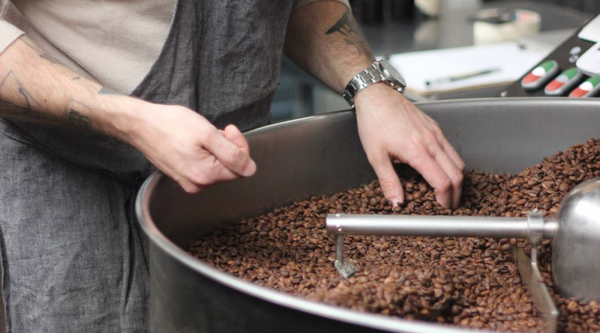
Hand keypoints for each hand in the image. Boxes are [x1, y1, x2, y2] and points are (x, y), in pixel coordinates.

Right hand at [126, 103, 255, 192]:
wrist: (140, 125)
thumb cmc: (171, 125)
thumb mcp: (207, 133)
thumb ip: (232, 153)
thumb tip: (250, 169)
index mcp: (207, 175)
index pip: (243, 168)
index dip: (240, 146)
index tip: (228, 130)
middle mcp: (199, 184)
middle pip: (231, 169)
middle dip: (229, 147)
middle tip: (216, 130)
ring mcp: (190, 182)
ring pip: (219, 167)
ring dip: (217, 150)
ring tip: (203, 135)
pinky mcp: (183, 177)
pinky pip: (206, 167)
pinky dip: (207, 154)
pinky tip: (196, 142)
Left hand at [354, 83, 464, 208]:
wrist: (376, 96)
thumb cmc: (374, 122)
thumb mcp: (376, 157)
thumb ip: (388, 182)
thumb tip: (397, 203)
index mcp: (417, 151)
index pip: (443, 181)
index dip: (445, 199)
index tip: (442, 208)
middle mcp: (431, 142)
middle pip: (457, 174)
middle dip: (456, 193)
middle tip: (448, 206)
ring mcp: (436, 133)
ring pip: (458, 161)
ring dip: (457, 179)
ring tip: (447, 191)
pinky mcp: (435, 127)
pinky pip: (451, 149)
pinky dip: (452, 164)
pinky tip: (442, 170)